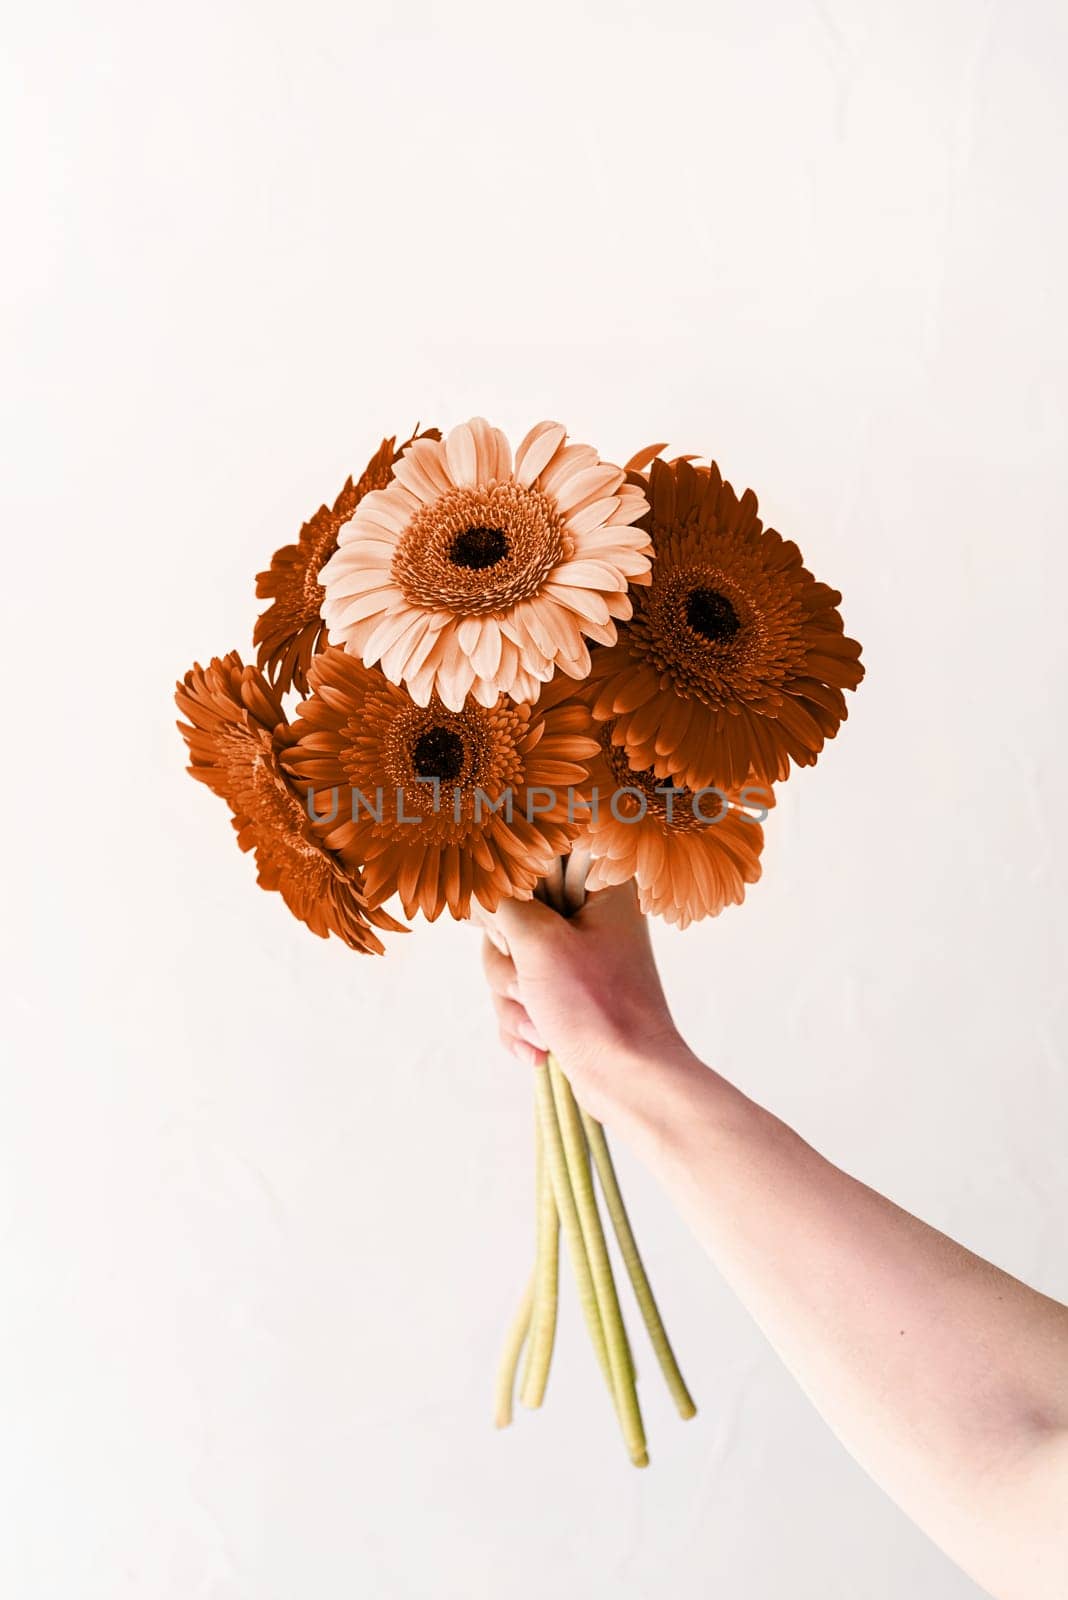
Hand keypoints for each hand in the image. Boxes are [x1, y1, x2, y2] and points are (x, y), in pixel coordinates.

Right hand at [479, 880, 691, 1122]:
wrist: (628, 1083)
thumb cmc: (598, 1010)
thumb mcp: (539, 943)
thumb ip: (501, 901)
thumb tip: (477, 882)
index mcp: (600, 887)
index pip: (534, 862)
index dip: (510, 896)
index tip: (510, 927)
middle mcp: (590, 917)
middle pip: (511, 919)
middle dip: (511, 967)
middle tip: (530, 986)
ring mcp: (576, 959)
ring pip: (509, 962)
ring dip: (514, 1003)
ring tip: (542, 1028)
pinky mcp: (564, 994)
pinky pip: (519, 996)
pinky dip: (522, 1023)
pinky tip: (541, 1047)